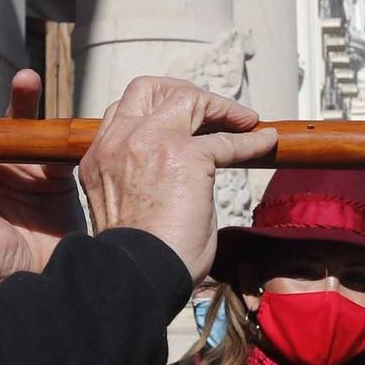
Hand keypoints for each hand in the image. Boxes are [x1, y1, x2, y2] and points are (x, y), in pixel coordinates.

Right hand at [76, 77, 277, 279]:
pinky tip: (265, 142)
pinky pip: (228, 140)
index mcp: (99, 158)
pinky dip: (251, 139)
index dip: (156, 111)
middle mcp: (119, 142)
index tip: (181, 123)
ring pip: (187, 99)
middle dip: (181, 92)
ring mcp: (151, 143)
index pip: (122, 113)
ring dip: (218, 106)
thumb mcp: (122, 207)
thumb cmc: (133, 259)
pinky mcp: (187, 157)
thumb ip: (140, 181)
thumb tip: (181, 182)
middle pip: (148, 88)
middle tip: (209, 109)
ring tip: (243, 119)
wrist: (134, 276)